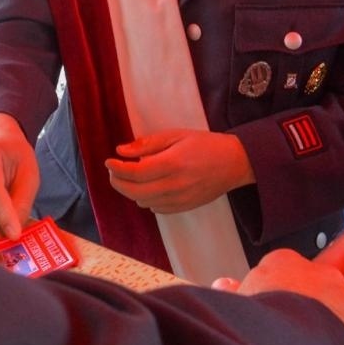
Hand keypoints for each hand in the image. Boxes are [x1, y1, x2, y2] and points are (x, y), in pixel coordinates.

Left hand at [104, 129, 252, 213]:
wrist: (235, 163)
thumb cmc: (206, 145)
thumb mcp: (176, 135)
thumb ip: (148, 144)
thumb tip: (121, 150)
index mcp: (173, 164)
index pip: (136, 172)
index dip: (117, 169)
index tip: (108, 161)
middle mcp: (175, 185)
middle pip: (135, 192)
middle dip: (118, 183)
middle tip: (113, 172)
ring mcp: (180, 199)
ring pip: (144, 202)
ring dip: (131, 191)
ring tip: (131, 177)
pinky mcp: (185, 208)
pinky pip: (157, 209)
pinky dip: (146, 200)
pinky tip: (148, 187)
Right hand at [217, 249, 343, 344]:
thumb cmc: (258, 329)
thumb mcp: (235, 305)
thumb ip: (232, 293)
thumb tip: (222, 283)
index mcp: (282, 265)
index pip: (280, 281)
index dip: (275, 306)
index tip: (272, 328)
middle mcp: (321, 273)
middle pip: (315, 298)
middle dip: (308, 319)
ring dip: (337, 337)